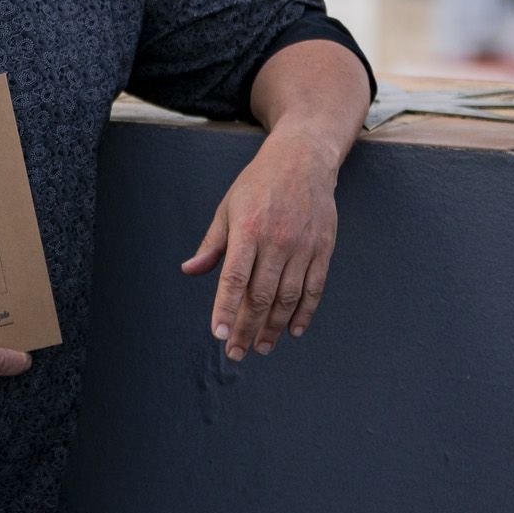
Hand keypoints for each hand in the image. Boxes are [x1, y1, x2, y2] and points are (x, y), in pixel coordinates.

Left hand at [180, 129, 339, 360]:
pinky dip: (304, 313)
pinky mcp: (323, 249)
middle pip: (260, 295)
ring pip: (288, 298)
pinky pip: (314, 289)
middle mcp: (276, 241)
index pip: (233, 278)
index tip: (219, 334)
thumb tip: (190, 270)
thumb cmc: (259, 183)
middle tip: (237, 352)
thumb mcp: (228, 207)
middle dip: (246, 328)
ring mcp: (303, 246)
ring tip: (260, 347)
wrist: (303, 159)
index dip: (225, 309)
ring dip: (273, 328)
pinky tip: (293, 331)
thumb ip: (212, 244)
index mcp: (247, 229)